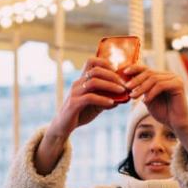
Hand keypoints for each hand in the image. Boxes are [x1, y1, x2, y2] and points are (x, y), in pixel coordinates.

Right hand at [36, 58, 125, 174]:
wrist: (63, 126)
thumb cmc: (80, 113)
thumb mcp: (96, 105)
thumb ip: (108, 99)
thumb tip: (124, 98)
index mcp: (82, 80)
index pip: (91, 62)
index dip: (105, 62)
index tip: (117, 70)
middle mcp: (78, 83)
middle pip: (95, 70)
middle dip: (112, 75)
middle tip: (124, 84)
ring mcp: (75, 93)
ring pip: (93, 82)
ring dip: (110, 86)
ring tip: (121, 92)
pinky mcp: (74, 103)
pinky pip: (90, 97)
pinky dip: (103, 99)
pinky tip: (112, 103)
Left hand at [123, 64, 187, 131]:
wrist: (175, 123)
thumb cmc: (162, 112)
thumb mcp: (147, 99)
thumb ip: (140, 89)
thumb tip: (126, 82)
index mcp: (162, 76)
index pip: (146, 69)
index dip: (134, 68)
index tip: (124, 72)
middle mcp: (169, 75)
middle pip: (149, 72)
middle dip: (136, 80)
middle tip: (127, 87)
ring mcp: (175, 78)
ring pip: (154, 79)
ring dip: (141, 88)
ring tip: (133, 96)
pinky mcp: (179, 84)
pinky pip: (161, 85)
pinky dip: (151, 93)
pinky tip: (146, 101)